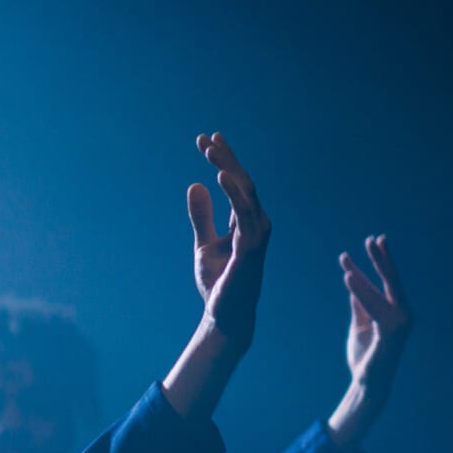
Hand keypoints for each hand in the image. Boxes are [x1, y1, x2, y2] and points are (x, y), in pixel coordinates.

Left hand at [187, 131, 271, 346]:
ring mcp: (257, 234)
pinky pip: (245, 213)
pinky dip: (234, 193)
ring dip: (229, 169)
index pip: (236, 184)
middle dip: (226, 158)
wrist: (224, 314)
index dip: (224, 160)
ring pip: (246, 192)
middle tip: (207, 138)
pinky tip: (219, 176)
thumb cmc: (219, 282)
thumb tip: (195, 185)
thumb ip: (202, 216)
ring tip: (211, 149)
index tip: (207, 140)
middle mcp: (257, 224)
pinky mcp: (251, 248)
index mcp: (246, 222)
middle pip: (243, 182)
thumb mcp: (204, 244)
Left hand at [327, 234, 415, 444]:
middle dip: (382, 258)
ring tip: (345, 260)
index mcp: (396, 311)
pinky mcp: (391, 332)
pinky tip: (348, 279)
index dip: (377, 262)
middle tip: (372, 238)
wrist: (366, 382)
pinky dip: (361, 292)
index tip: (368, 243)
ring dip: (363, 274)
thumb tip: (354, 283)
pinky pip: (374, 307)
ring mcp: (400, 323)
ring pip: (382, 291)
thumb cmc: (365, 356)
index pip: (387, 282)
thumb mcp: (359, 325)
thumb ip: (360, 305)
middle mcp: (404, 314)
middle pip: (392, 280)